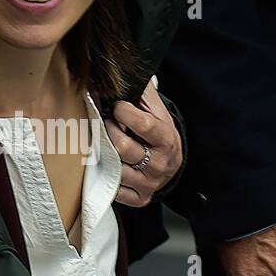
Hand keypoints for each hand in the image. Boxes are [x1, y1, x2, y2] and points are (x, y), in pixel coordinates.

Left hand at [107, 76, 182, 207]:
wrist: (170, 163)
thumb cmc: (158, 133)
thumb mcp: (158, 111)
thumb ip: (142, 94)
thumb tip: (122, 77)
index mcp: (166, 139)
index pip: (144, 125)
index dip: (125, 112)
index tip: (117, 106)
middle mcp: (160, 164)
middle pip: (123, 148)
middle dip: (109, 132)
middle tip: (106, 125)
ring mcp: (149, 183)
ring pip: (116, 170)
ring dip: (104, 154)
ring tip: (104, 144)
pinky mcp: (140, 198)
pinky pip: (116, 191)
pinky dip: (107, 177)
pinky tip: (106, 165)